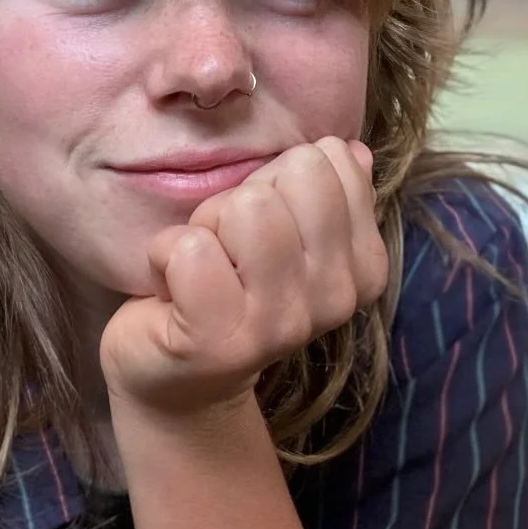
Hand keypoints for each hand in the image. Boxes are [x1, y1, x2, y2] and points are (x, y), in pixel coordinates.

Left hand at [99, 138, 388, 417]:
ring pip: (246, 208)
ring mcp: (281, 323)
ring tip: (202, 267)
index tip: (258, 229)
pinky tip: (173, 289)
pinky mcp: (220, 339)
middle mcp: (336, 296)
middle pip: (293, 175)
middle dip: (242, 197)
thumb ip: (320, 189)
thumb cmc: (225, 286)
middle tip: (226, 247)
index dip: (276, 180)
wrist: (178, 378)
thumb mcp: (280, 229)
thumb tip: (351, 150)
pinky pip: (190, 249)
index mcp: (362, 264)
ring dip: (206, 227)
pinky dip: (165, 254)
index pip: (327, 160)